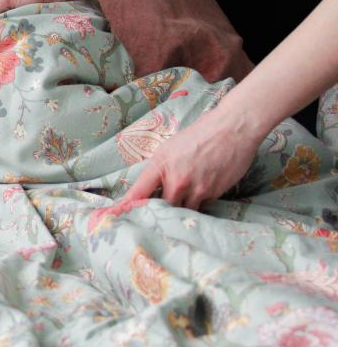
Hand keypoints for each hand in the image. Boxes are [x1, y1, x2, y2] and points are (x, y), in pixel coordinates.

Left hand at [116, 108, 264, 210]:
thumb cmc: (200, 134)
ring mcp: (196, 189)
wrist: (232, 129)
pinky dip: (196, 205)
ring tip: (178, 208)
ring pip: (181, 212)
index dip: (125, 207)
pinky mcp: (213, 194)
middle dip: (156, 214)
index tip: (114, 216)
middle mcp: (176, 180)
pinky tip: (199, 195)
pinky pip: (200, 207)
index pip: (138, 192)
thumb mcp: (170, 147)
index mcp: (160, 164)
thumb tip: (150, 189)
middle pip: (160, 209)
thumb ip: (159, 169)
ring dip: (178, 212)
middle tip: (152, 217)